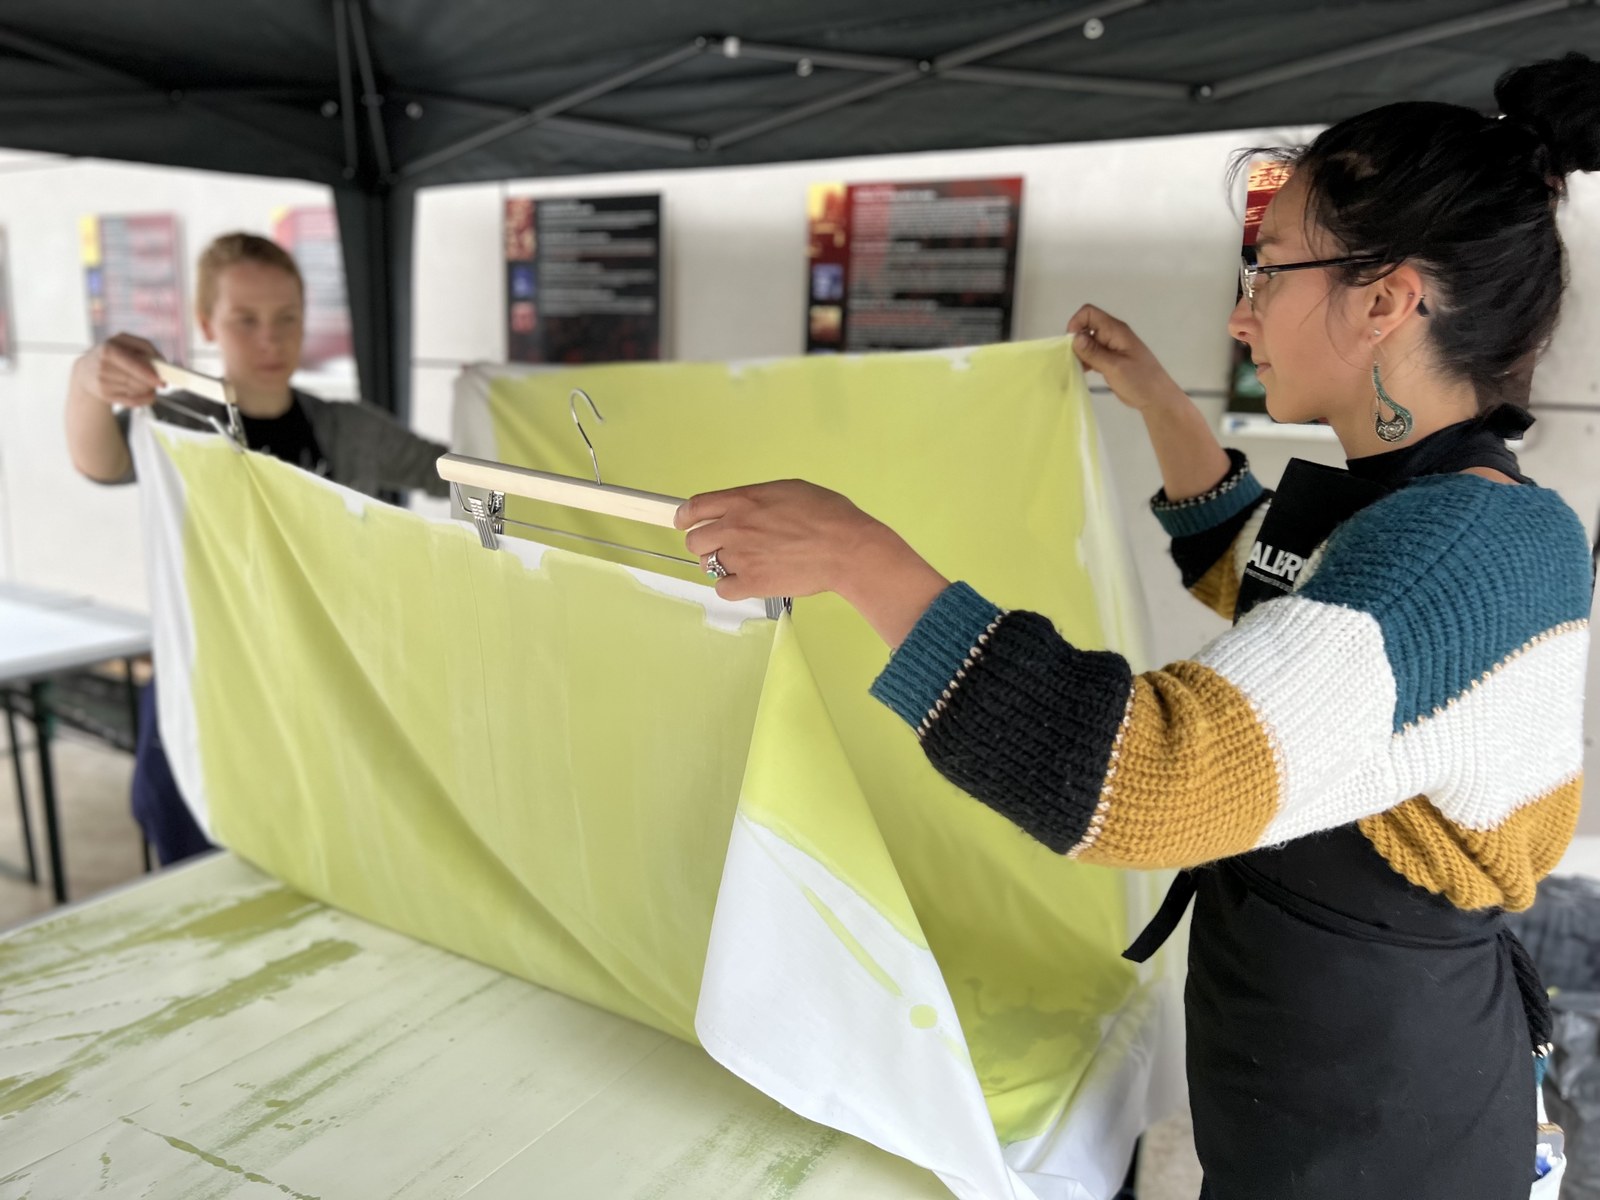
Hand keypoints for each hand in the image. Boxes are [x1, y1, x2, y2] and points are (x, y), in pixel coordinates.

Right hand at [74, 333, 163, 409]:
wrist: (85, 371)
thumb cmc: (110, 354)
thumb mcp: (123, 341)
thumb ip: (144, 346)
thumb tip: (161, 360)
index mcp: (108, 350)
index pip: (132, 365)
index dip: (148, 374)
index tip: (160, 380)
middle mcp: (103, 368)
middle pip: (137, 381)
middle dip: (151, 382)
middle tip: (159, 380)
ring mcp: (103, 384)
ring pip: (136, 391)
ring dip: (148, 389)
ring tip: (148, 382)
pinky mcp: (106, 396)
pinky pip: (133, 402)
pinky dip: (145, 398)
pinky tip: (147, 393)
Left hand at [675, 480, 885, 601]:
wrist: (846, 549)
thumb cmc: (829, 515)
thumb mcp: (789, 490)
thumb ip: (757, 499)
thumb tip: (746, 507)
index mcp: (743, 501)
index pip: (695, 508)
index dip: (685, 517)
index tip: (684, 522)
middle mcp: (735, 527)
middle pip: (695, 540)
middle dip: (704, 543)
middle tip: (721, 546)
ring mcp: (741, 557)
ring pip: (707, 565)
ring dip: (720, 564)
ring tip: (743, 564)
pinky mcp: (752, 583)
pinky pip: (723, 589)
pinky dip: (731, 586)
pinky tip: (746, 581)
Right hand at [1066, 304, 1186, 413]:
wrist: (1157, 397)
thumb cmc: (1140, 381)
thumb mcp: (1114, 367)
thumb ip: (1094, 352)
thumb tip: (1075, 337)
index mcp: (1116, 331)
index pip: (1089, 313)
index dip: (1076, 323)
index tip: (1071, 344)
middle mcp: (1113, 334)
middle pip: (1086, 326)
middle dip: (1076, 340)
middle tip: (1073, 360)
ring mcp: (1112, 347)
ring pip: (1088, 341)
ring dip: (1080, 352)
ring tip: (1078, 368)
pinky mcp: (1111, 359)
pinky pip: (1093, 353)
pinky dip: (1086, 360)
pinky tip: (1083, 372)